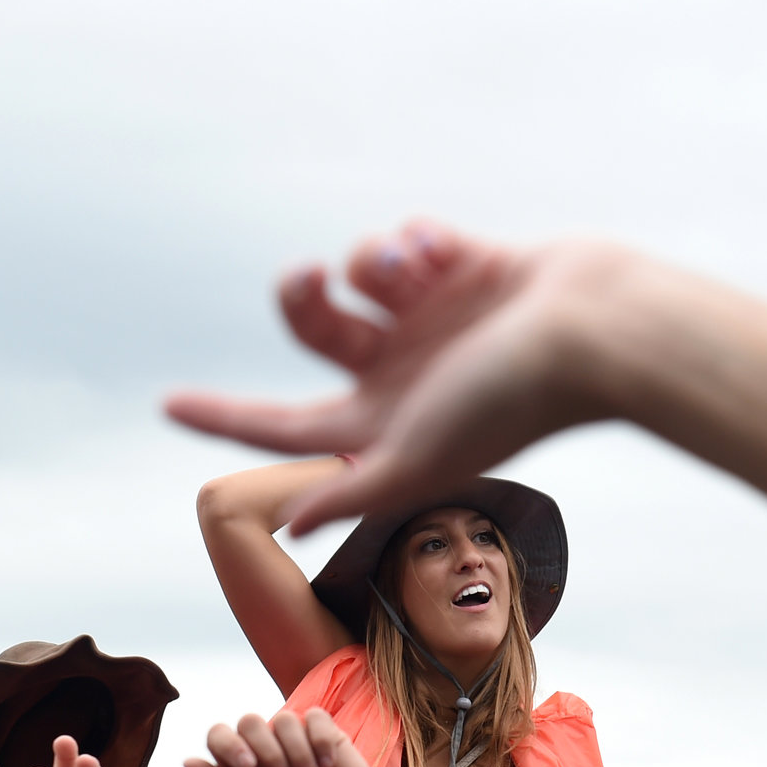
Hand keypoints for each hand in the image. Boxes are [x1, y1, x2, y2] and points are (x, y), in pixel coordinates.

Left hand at [166, 221, 624, 534]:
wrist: (599, 332)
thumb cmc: (513, 399)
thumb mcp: (420, 455)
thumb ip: (353, 491)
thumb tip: (287, 526)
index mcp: (384, 426)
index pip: (283, 426)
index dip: (225, 416)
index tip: (167, 405)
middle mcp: (401, 373)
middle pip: (311, 328)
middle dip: (299, 298)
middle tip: (309, 278)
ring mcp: (432, 320)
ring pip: (358, 271)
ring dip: (372, 262)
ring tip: (417, 271)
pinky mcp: (463, 269)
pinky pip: (406, 239)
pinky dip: (416, 239)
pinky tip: (447, 252)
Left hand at [185, 708, 420, 766]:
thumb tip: (187, 760)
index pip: (219, 735)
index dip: (228, 743)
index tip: (248, 766)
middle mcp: (264, 749)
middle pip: (250, 721)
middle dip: (267, 750)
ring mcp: (295, 740)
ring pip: (284, 719)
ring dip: (297, 753)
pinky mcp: (326, 736)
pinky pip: (316, 717)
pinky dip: (321, 740)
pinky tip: (328, 766)